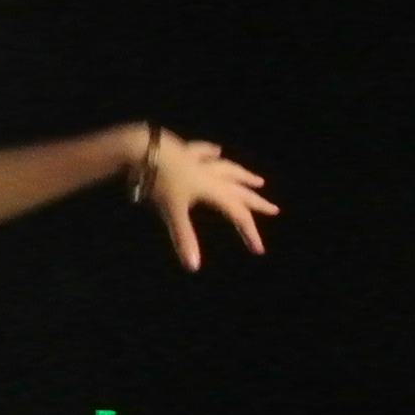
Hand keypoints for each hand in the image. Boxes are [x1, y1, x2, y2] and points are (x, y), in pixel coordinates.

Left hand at [137, 129, 276, 271]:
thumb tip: (193, 267)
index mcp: (213, 190)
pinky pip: (203, 152)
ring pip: (227, 169)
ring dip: (243, 176)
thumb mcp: (172, 211)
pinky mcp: (183, 151)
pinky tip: (216, 150)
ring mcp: (198, 161)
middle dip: (256, 202)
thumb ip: (184, 237)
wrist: (141, 147)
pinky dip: (212, 153)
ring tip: (256, 180)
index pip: (237, 213)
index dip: (249, 232)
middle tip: (273, 209)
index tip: (258, 249)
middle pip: (239, 190)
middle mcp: (211, 174)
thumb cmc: (159, 180)